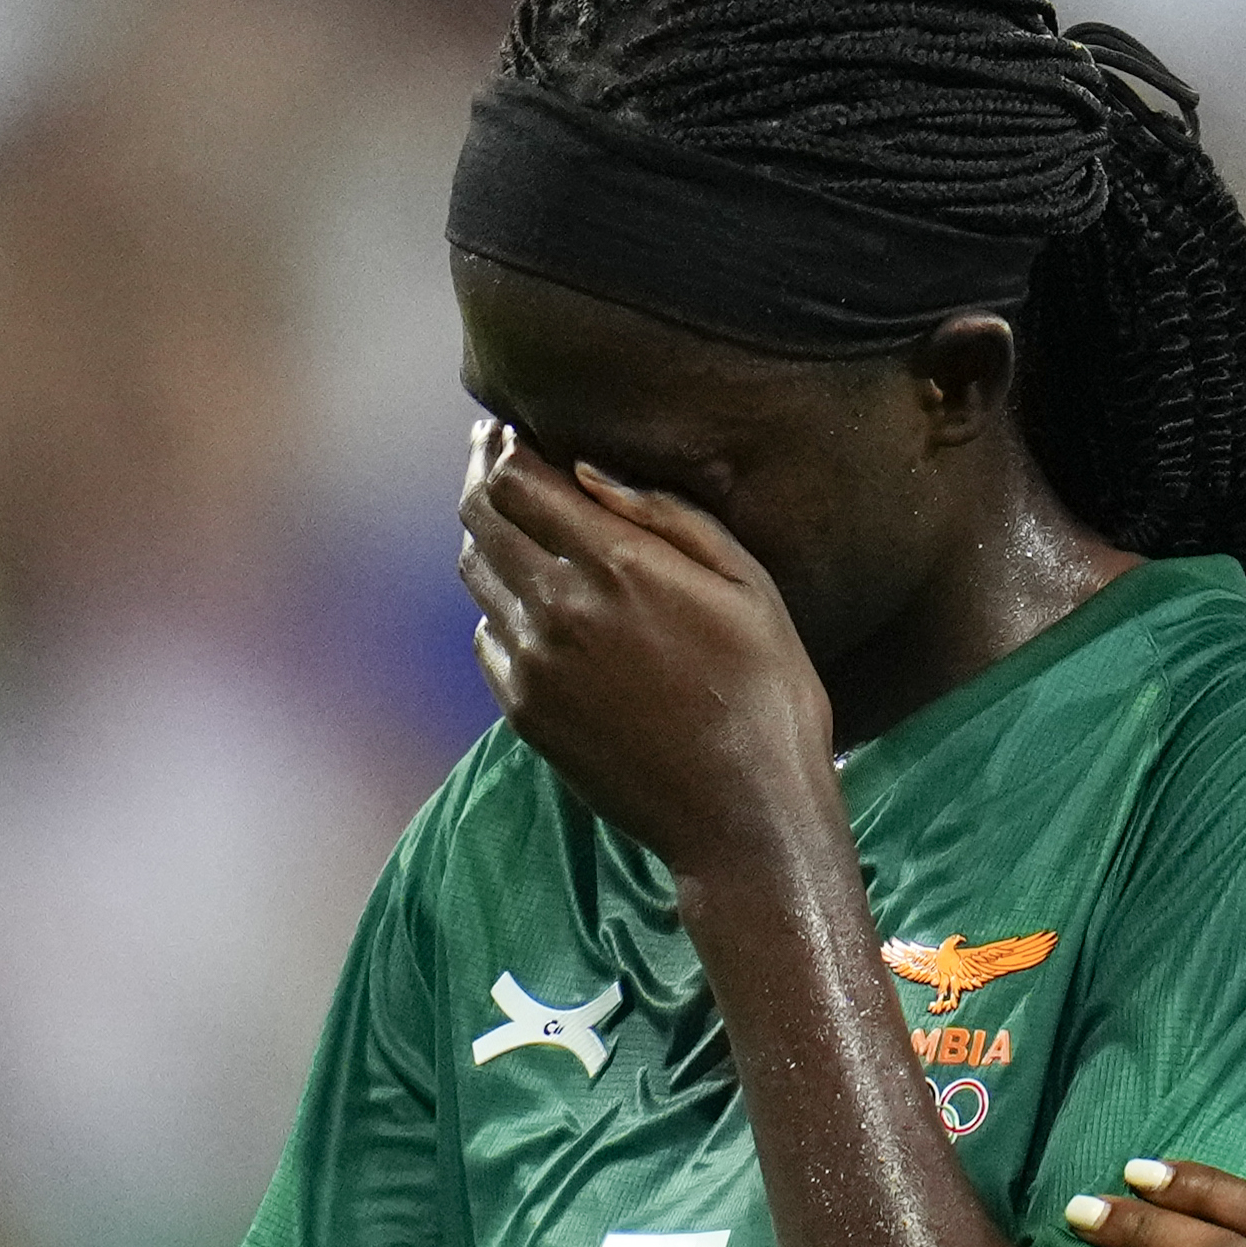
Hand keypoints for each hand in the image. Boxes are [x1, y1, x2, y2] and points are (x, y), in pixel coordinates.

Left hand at [455, 419, 841, 874]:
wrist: (745, 815)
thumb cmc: (769, 695)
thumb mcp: (748, 586)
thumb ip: (667, 517)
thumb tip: (587, 471)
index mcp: (617, 565)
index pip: (516, 477)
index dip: (505, 443)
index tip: (513, 431)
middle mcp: (558, 609)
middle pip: (479, 516)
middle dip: (483, 476)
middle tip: (500, 461)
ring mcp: (533, 665)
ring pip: (476, 573)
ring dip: (490, 538)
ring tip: (521, 529)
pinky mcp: (525, 712)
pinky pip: (487, 636)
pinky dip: (502, 608)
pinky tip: (539, 608)